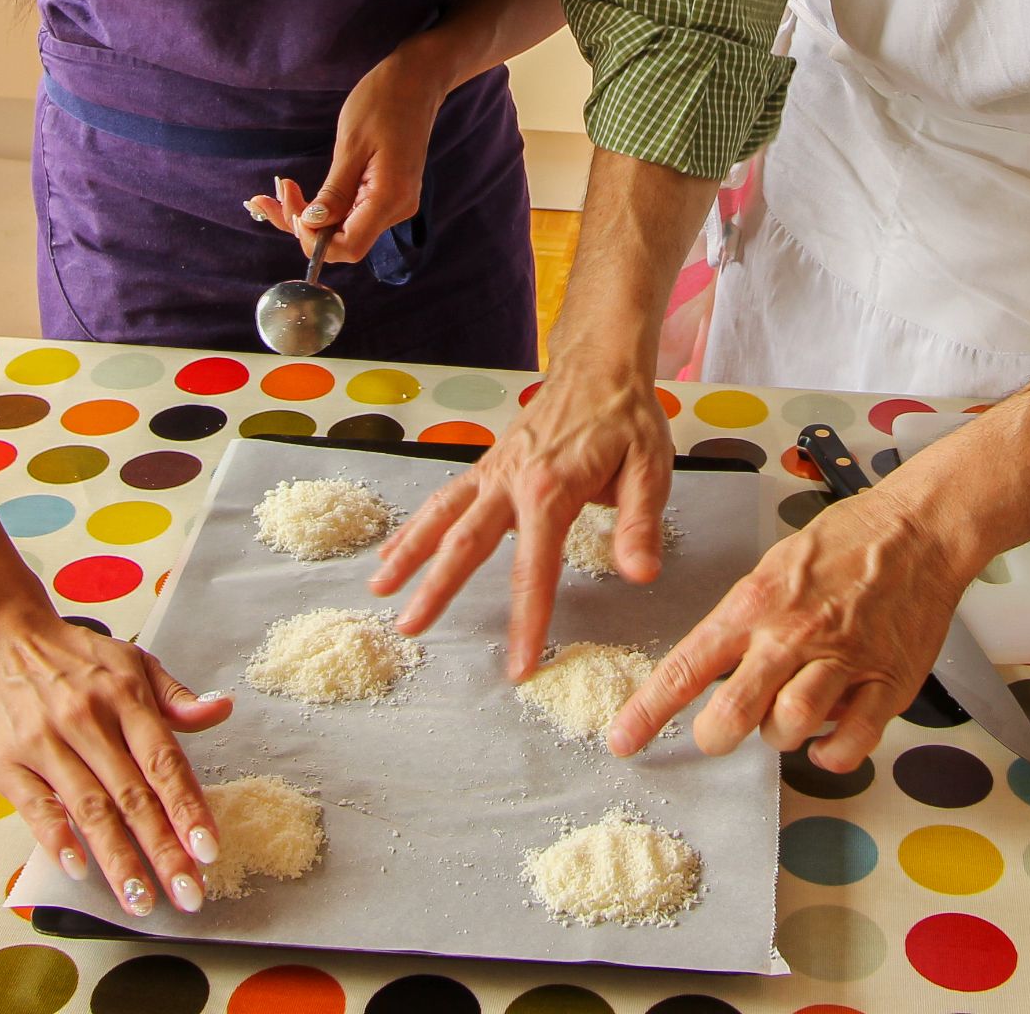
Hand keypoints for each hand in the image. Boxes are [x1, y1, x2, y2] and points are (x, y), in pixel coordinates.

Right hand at [0, 609, 235, 917]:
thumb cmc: (74, 658)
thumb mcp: (132, 662)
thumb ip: (176, 697)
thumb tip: (222, 709)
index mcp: (125, 698)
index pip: (164, 762)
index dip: (188, 808)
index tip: (209, 850)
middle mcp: (88, 721)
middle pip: (133, 796)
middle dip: (163, 850)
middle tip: (188, 894)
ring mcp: (45, 743)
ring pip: (90, 809)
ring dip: (117, 859)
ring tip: (141, 900)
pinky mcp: (7, 764)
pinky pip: (37, 807)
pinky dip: (58, 839)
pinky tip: (78, 869)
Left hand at [247, 44, 448, 262]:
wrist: (415, 82)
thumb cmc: (383, 103)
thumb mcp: (351, 144)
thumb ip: (334, 191)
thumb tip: (313, 226)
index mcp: (390, 199)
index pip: (348, 247)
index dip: (314, 240)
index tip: (292, 210)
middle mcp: (395, 209)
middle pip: (343, 241)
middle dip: (304, 226)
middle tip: (274, 194)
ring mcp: (392, 203)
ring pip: (343, 228)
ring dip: (309, 216)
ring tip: (281, 189)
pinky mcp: (384, 194)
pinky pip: (350, 213)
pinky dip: (323, 207)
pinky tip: (300, 193)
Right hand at [371, 342, 674, 677]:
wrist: (600, 364)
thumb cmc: (627, 417)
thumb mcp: (650, 468)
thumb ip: (640, 524)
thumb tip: (640, 574)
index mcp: (552, 490)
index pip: (536, 569)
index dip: (528, 621)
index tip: (518, 666)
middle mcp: (511, 481)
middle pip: (466, 542)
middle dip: (436, 588)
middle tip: (409, 628)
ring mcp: (494, 471)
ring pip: (442, 514)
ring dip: (409, 553)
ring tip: (379, 589)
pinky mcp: (489, 464)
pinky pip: (446, 496)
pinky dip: (416, 524)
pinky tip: (394, 550)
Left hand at [608, 486, 969, 772]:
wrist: (916, 529)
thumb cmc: (844, 545)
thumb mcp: (773, 568)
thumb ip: (744, 621)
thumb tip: (717, 669)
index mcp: (754, 605)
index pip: (686, 667)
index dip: (648, 712)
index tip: (622, 741)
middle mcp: (791, 635)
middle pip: (732, 711)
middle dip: (715, 735)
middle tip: (719, 732)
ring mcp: (840, 660)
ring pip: (789, 726)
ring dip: (778, 738)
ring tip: (783, 721)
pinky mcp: (885, 681)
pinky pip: (850, 740)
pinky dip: (832, 753)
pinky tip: (827, 740)